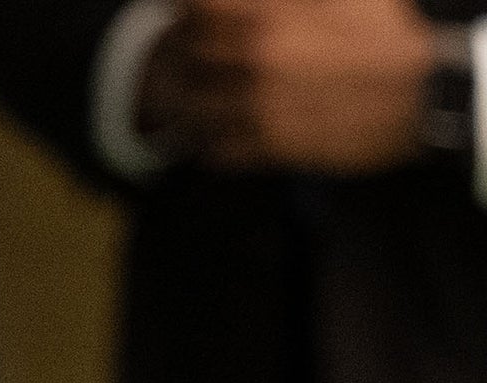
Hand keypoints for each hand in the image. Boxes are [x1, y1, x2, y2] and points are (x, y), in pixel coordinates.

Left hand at [139, 0, 436, 174]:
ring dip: (188, 103)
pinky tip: (219, 132)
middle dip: (179, 56)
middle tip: (190, 58)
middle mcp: (251, 59)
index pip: (190, 9)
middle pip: (177, 59)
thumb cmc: (382, 34)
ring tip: (198, 99)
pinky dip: (209, 142)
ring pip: (187, 109)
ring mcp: (256, 106)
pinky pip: (213, 149)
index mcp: (264, 15)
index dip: (184, 12)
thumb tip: (250, 4)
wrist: (423, 92)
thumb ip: (280, 0)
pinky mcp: (268, 146)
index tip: (187, 16)